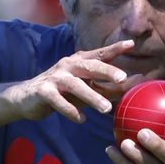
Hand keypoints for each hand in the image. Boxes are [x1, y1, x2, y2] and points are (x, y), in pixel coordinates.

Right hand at [8, 40, 141, 122]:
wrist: (27, 98)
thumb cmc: (64, 93)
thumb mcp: (88, 89)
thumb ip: (110, 88)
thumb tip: (136, 83)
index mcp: (80, 62)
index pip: (100, 54)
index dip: (114, 48)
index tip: (131, 44)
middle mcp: (68, 66)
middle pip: (89, 66)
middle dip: (106, 71)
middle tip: (122, 78)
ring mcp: (55, 78)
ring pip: (75, 85)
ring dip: (91, 96)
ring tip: (106, 109)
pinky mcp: (43, 92)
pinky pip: (58, 100)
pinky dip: (70, 110)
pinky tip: (82, 119)